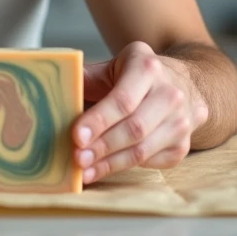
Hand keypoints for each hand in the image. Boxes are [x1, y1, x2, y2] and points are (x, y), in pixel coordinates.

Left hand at [72, 41, 208, 183]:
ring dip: (110, 163)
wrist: (184, 81)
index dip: (99, 121)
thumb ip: (86, 78)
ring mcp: (181, 121)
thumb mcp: (113, 66)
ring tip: (85, 169)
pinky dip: (123, 167)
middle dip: (102, 147)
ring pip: (142, 150)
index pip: (123, 100)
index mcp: (147, 67)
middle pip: (134, 128)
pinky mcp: (182, 145)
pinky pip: (150, 162)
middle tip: (77, 158)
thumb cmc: (138, 74)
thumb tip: (52, 95)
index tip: (77, 137)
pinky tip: (102, 168)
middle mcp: (170, 93)